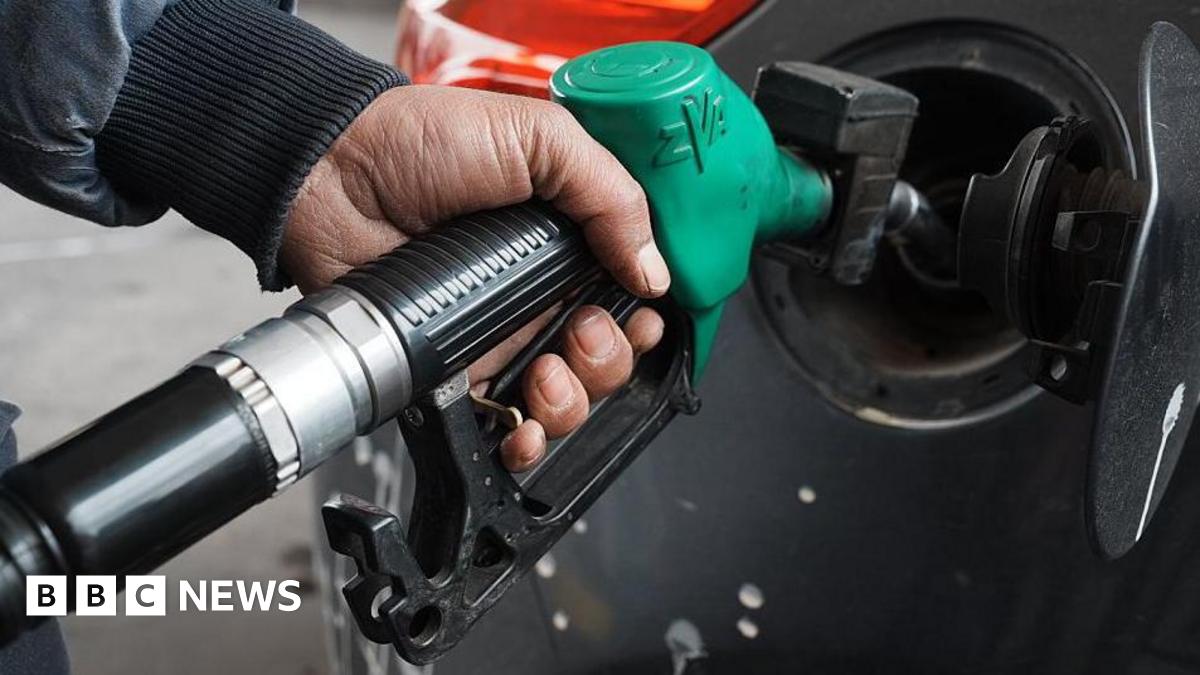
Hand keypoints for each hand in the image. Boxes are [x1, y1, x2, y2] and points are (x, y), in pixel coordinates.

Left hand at [281, 85, 668, 471]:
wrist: (333, 172)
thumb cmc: (423, 140)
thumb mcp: (539, 137)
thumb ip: (610, 194)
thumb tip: (655, 271)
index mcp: (567, 238)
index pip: (631, 295)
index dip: (644, 317)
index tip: (642, 316)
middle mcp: (538, 290)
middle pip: (606, 355)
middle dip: (609, 360)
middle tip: (582, 331)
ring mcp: (498, 332)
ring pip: (564, 397)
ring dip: (572, 401)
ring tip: (545, 372)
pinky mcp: (455, 367)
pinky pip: (501, 422)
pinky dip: (522, 442)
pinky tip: (524, 431)